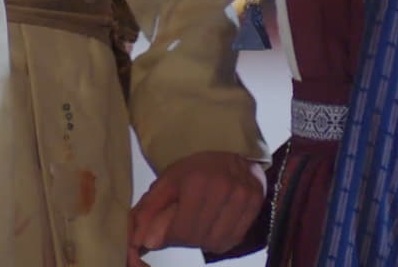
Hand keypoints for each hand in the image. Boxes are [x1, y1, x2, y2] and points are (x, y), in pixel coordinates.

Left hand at [126, 150, 265, 262]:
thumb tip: (142, 241)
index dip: (170, 237)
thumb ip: (150, 210)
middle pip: (198, 237)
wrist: (230, 155)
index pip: (182, 230)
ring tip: (199, 222)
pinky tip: (215, 225)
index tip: (167, 231)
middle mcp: (224, 188)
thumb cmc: (195, 169)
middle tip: (182, 225)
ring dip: (203, 240)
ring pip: (216, 241)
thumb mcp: (166, 182)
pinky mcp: (255, 205)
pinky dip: (221, 239)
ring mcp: (243, 197)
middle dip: (185, 238)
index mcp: (197, 181)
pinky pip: (234, 239)